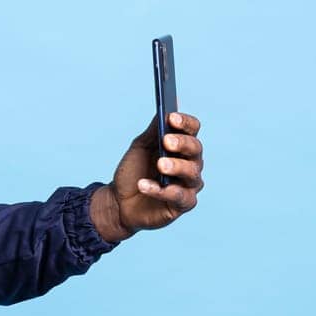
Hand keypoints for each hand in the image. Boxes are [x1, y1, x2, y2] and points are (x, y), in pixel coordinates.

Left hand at [92, 111, 204, 240]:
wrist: (119, 201)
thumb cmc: (134, 172)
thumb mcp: (140, 148)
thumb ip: (153, 131)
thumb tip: (163, 112)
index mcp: (182, 146)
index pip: (192, 129)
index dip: (184, 123)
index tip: (171, 118)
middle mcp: (191, 163)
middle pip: (195, 149)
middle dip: (182, 143)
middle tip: (166, 141)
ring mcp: (189, 184)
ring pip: (191, 173)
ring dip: (175, 167)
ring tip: (160, 165)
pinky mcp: (184, 204)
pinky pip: (178, 196)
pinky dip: (160, 190)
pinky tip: (144, 185)